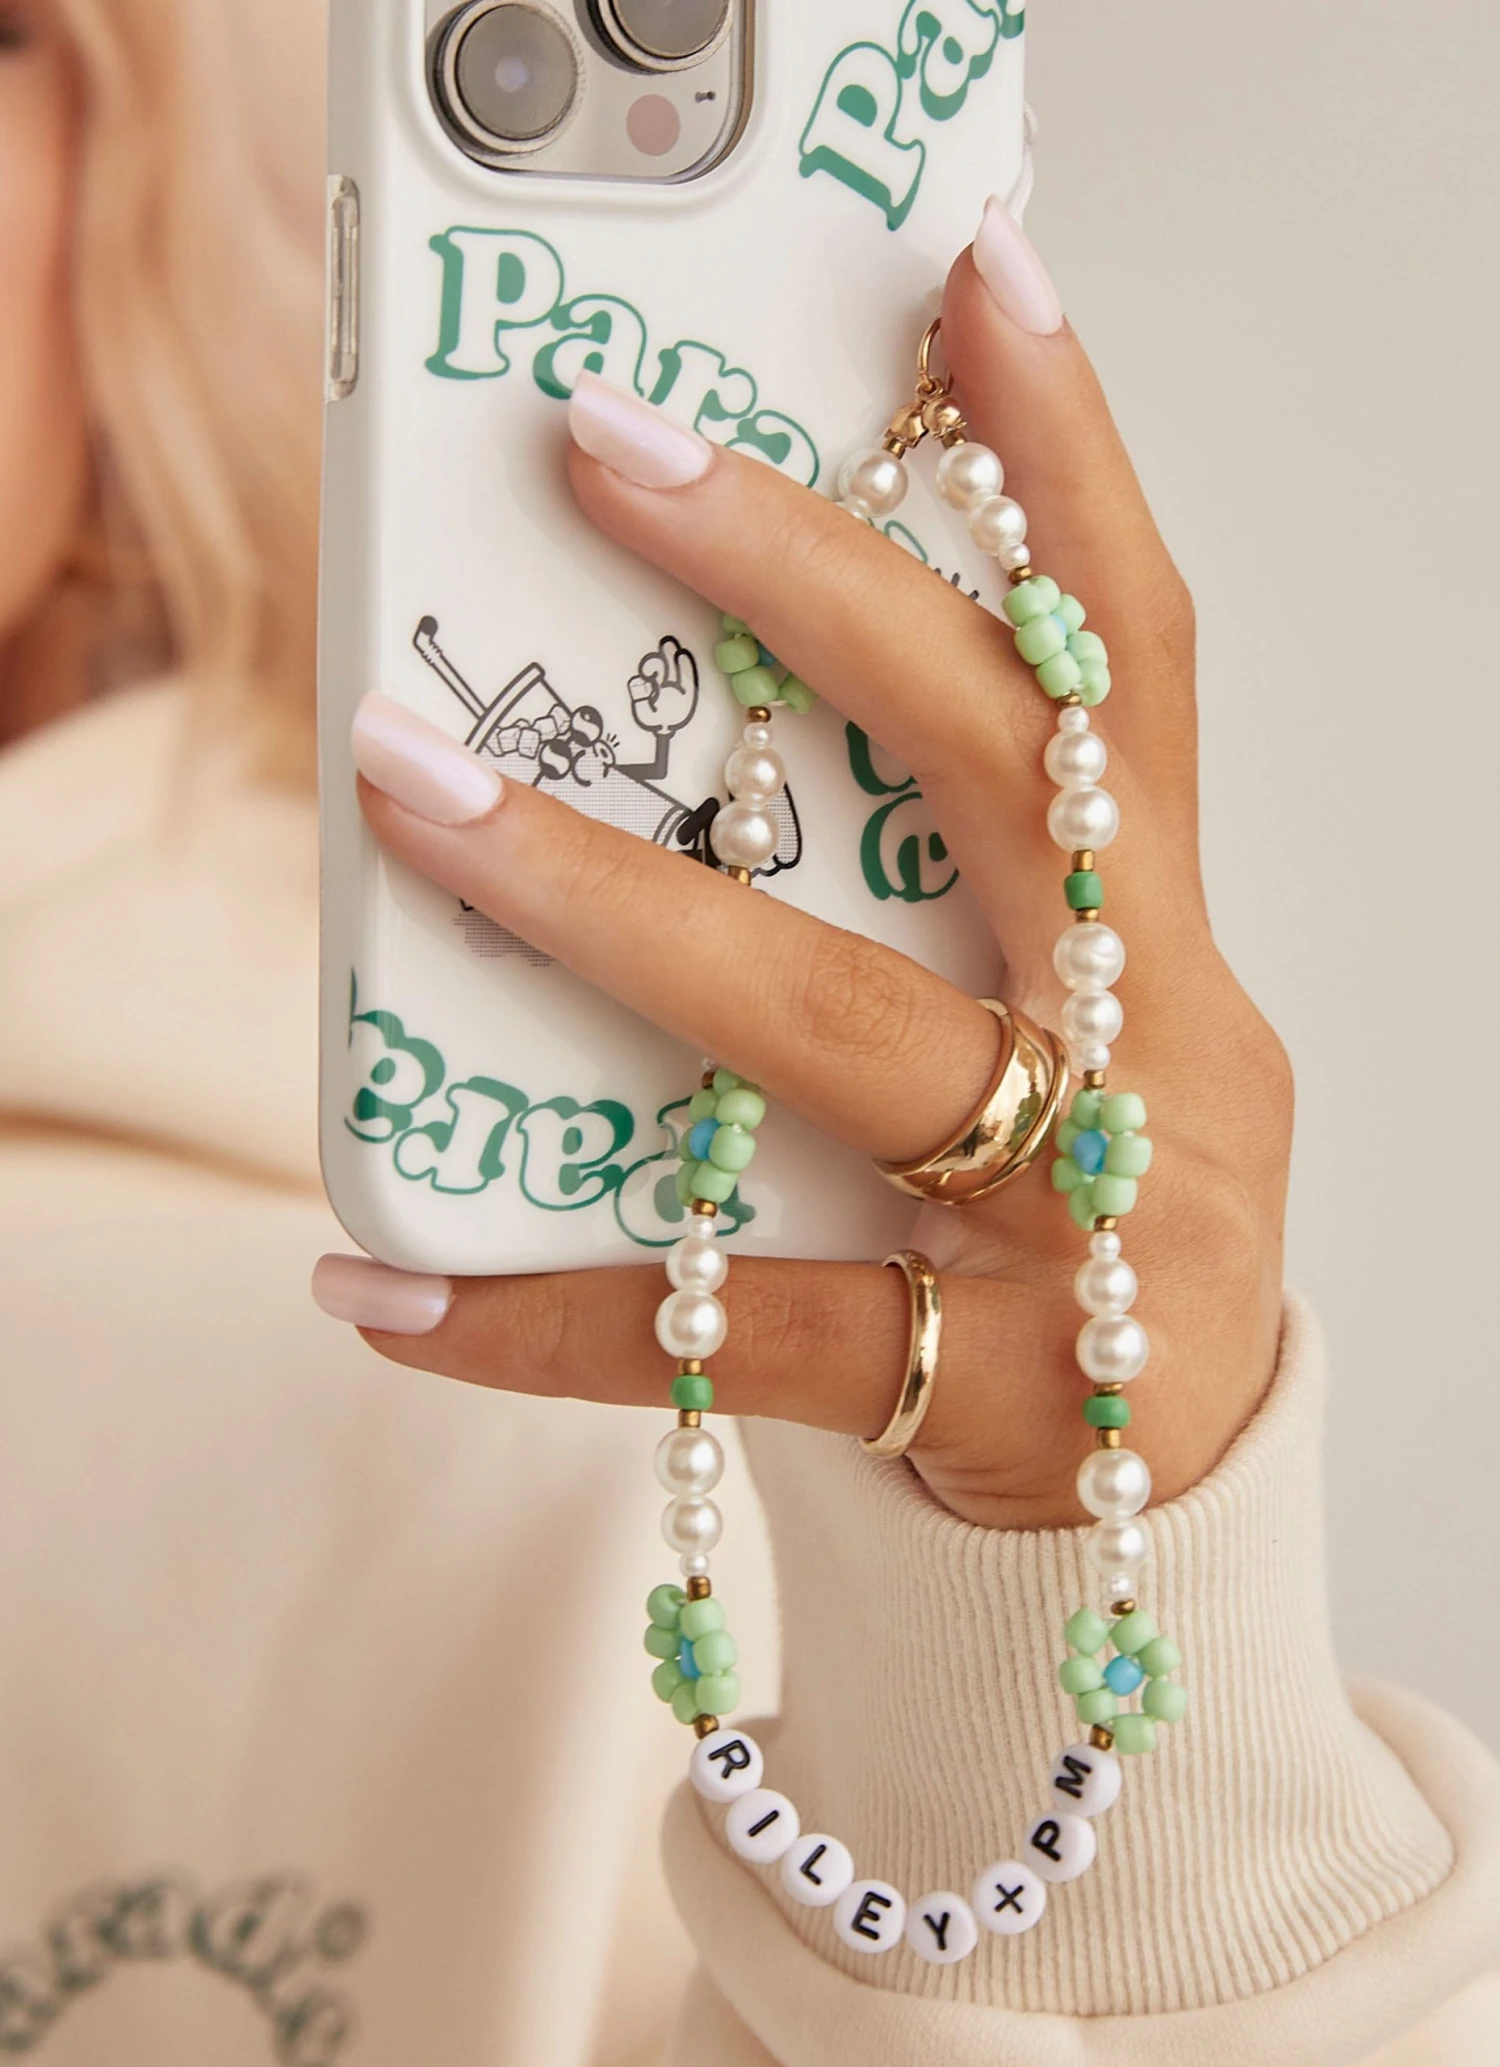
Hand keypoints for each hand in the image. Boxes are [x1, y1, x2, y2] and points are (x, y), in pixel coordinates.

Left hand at [320, 235, 1291, 1533]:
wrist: (1171, 1487)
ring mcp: (1090, 1225)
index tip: (982, 283)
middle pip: (1003, 778)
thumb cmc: (1078, 1198)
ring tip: (420, 802)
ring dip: (618, 905)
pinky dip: (554, 1313)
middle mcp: (1159, 1047)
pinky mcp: (995, 1395)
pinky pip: (751, 1334)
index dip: (1073, 472)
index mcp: (1166, 930)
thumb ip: (928, 894)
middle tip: (609, 457)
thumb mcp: (1048, 1015)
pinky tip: (385, 1283)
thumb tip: (661, 741)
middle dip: (814, 597)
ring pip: (849, 1033)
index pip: (1129, 664)